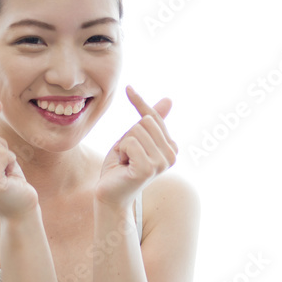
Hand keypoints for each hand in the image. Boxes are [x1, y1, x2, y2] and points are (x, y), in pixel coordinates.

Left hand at [96, 86, 177, 207]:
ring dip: (123, 146)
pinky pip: (130, 142)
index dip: (139, 102)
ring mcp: (161, 163)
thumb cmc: (120, 167)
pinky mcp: (148, 169)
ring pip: (136, 131)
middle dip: (128, 136)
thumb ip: (150, 121)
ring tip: (126, 162)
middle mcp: (171, 155)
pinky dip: (121, 152)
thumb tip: (169, 99)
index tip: (128, 88)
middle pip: (144, 122)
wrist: (109, 194)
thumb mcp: (134, 139)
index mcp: (170, 147)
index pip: (154, 116)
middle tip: (127, 156)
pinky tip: (124, 167)